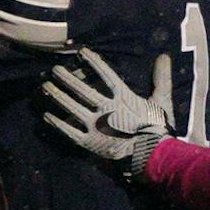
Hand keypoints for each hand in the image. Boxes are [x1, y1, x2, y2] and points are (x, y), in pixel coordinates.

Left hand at [39, 48, 173, 178]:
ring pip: (72, 107)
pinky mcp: (90, 142)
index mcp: (123, 97)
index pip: (106, 74)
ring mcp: (96, 125)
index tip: (81, 52)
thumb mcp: (163, 100)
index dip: (93, 62)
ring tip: (45, 86)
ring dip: (58, 96)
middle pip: (82, 89)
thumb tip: (165, 55)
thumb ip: (162, 78)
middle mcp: (106, 108)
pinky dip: (57, 123)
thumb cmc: (158, 129)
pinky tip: (46, 116)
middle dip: (67, 78)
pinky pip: (70, 131)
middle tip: (54, 69)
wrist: (152, 156)